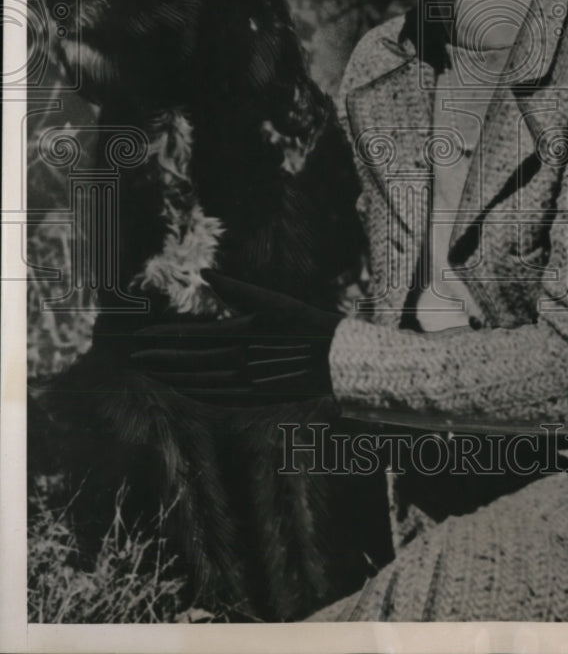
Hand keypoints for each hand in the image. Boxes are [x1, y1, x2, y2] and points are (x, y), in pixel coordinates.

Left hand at [127, 271, 340, 406]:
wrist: (332, 357)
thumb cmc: (302, 322)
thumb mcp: (271, 300)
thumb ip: (235, 288)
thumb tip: (205, 272)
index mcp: (238, 334)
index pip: (188, 337)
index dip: (160, 337)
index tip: (139, 336)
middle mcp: (236, 361)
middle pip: (186, 362)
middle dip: (157, 359)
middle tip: (134, 357)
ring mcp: (243, 383)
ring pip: (196, 382)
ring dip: (170, 377)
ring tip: (151, 372)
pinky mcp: (253, 396)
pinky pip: (215, 398)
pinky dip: (194, 393)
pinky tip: (181, 389)